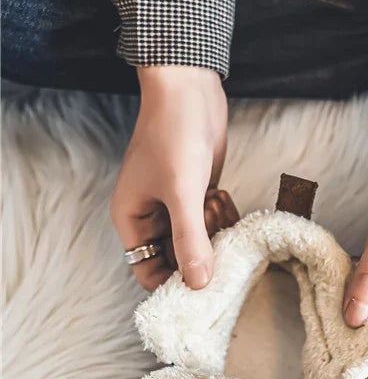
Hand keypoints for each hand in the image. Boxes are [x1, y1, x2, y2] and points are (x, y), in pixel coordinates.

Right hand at [111, 66, 228, 290]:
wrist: (190, 90)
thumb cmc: (174, 136)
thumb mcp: (182, 194)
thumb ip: (189, 241)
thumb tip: (198, 285)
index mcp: (133, 221)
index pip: (147, 272)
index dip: (171, 285)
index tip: (201, 288)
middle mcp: (152, 218)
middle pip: (179, 261)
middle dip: (201, 256)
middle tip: (218, 242)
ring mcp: (177, 208)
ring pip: (201, 243)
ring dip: (215, 233)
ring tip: (213, 203)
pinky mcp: (200, 196)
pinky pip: (215, 225)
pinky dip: (224, 217)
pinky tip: (221, 194)